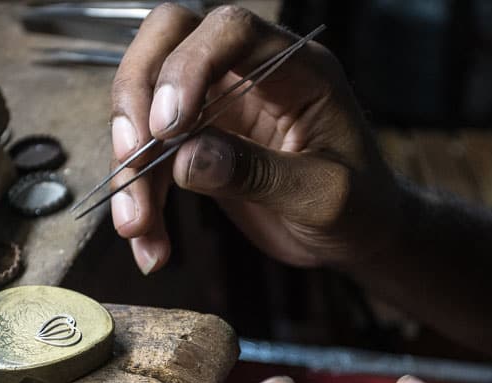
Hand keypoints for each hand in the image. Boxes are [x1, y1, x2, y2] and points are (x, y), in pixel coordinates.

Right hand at [109, 4, 395, 273]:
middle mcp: (251, 74)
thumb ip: (261, 173)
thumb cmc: (361, 208)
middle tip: (133, 155)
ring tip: (136, 226)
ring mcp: (221, 104)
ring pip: (146, 101)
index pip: (231, 31)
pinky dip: (140, 197)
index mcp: (297, 68)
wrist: (359, 236)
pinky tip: (149, 243)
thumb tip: (188, 158)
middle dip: (136, 95)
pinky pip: (151, 155)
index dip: (189, 65)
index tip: (168, 126)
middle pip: (170, 41)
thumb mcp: (324, 197)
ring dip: (131, 163)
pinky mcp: (198, 141)